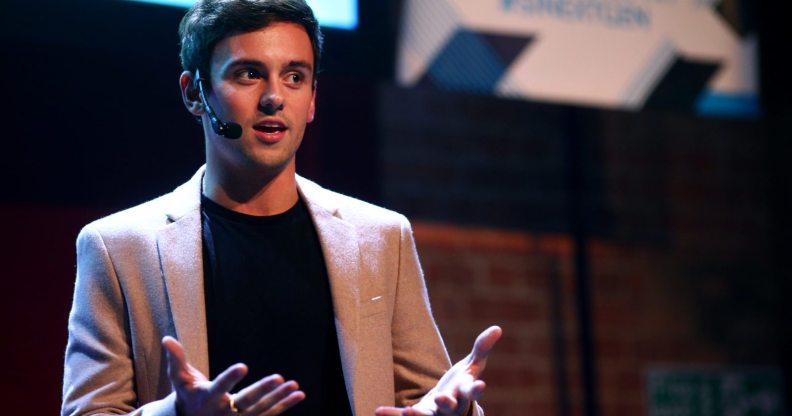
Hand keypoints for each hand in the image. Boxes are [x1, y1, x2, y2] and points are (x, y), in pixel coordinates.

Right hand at [162, 336, 304, 414]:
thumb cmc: (189, 396)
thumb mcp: (180, 380)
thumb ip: (176, 360)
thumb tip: (166, 338)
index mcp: (208, 398)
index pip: (220, 386)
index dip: (231, 377)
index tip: (243, 366)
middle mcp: (224, 412)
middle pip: (246, 401)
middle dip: (263, 390)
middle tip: (278, 377)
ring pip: (262, 410)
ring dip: (279, 398)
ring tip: (294, 385)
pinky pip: (270, 415)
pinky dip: (284, 405)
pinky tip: (299, 394)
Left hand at [374, 325, 501, 415]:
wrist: (450, 409)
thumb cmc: (461, 383)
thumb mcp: (473, 365)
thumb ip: (482, 348)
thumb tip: (498, 328)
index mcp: (464, 393)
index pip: (473, 391)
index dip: (476, 389)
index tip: (481, 386)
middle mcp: (452, 408)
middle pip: (452, 408)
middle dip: (447, 404)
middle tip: (442, 398)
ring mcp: (436, 415)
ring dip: (419, 415)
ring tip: (410, 411)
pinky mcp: (420, 415)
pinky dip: (392, 415)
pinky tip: (378, 410)